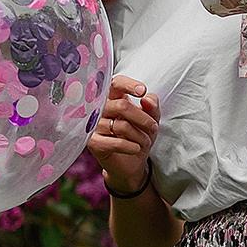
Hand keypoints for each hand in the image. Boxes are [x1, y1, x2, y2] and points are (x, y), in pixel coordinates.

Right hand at [87, 74, 159, 192]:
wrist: (131, 162)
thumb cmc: (139, 135)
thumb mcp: (151, 118)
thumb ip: (152, 106)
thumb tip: (147, 98)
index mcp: (112, 98)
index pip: (116, 83)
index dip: (129, 85)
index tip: (143, 91)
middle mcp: (99, 109)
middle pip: (122, 106)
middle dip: (143, 118)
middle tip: (154, 128)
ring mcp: (93, 125)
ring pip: (122, 126)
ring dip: (140, 136)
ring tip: (145, 141)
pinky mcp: (92, 142)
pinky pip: (117, 142)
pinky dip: (132, 147)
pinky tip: (136, 148)